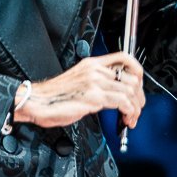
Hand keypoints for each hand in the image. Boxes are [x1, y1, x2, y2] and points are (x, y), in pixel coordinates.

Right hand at [15, 51, 145, 130]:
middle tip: (137, 109)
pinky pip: (122, 102)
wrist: (36, 102)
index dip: (138, 71)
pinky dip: (129, 112)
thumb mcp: (79, 82)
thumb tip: (114, 93)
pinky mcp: (93, 97)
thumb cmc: (54, 97)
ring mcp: (95, 82)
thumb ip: (97, 83)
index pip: (124, 58)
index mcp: (92, 64)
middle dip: (139, 97)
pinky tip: (125, 119)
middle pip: (131, 77)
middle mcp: (95, 70)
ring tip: (131, 118)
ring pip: (130, 91)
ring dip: (136, 108)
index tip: (139, 86)